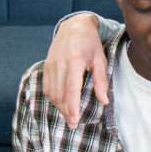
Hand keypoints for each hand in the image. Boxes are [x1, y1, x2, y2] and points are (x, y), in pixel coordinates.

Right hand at [43, 13, 107, 127]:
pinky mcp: (46, 65)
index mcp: (75, 61)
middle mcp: (60, 63)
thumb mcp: (100, 60)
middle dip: (65, 112)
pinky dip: (53, 97)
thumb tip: (104, 101)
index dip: (72, 107)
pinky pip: (46, 86)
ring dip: (59, 106)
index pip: (71, 90)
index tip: (74, 121)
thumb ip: (101, 81)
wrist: (74, 26)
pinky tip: (60, 103)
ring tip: (68, 115)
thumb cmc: (90, 43)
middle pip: (60, 94)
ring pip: (52, 92)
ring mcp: (51, 64)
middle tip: (72, 124)